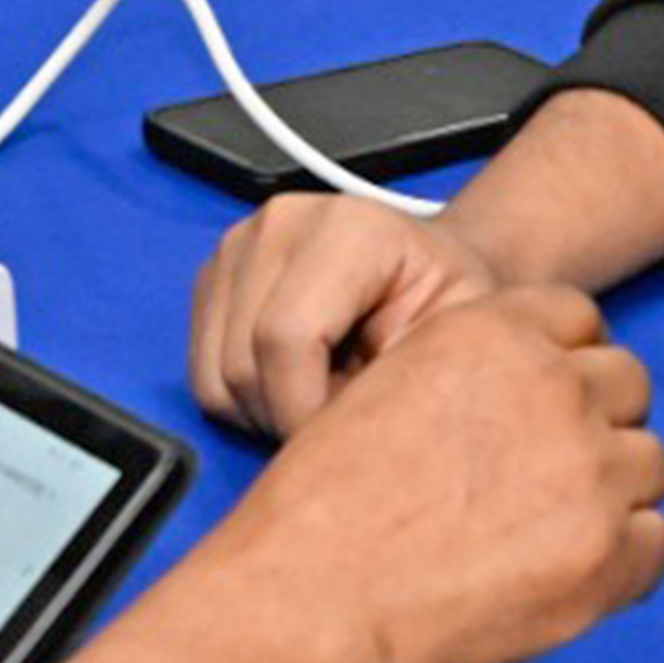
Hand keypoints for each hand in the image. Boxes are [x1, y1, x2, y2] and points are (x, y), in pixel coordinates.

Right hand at [189, 191, 506, 435]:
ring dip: (267, 413)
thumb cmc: (447, 304)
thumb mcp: (460, 337)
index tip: (348, 438)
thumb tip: (350, 437)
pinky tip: (296, 380)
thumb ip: (407, 378)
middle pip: (243, 366)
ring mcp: (238, 246)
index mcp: (349, 228)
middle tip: (349, 414)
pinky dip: (245, 400)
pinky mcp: (214, 277)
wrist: (428, 270)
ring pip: (216, 379)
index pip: (286, 338)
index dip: (308, 411)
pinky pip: (203, 375)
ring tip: (327, 392)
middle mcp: (282, 224)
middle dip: (292, 418)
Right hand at [212, 285, 663, 662]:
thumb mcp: (387, 389)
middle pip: (628, 384)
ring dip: (613, 493)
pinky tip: (566, 576)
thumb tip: (511, 405)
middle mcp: (551, 388)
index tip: (548, 400)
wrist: (312, 599)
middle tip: (549, 475)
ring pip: (650, 463)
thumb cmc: (326, 511)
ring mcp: (587, 470)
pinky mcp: (605, 554)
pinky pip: (655, 543)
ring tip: (552, 532)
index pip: (579, 319)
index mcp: (490, 335)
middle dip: (597, 423)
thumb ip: (466, 376)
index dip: (566, 362)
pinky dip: (622, 563)